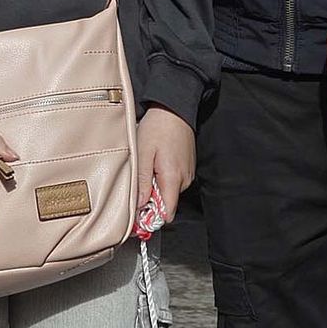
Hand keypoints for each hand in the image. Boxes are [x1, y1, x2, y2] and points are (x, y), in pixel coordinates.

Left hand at [137, 108, 194, 223]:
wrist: (174, 109)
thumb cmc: (157, 128)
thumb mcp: (142, 154)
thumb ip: (142, 182)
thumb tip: (139, 206)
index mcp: (173, 178)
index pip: (167, 213)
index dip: (152, 218)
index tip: (138, 215)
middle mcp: (184, 179)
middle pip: (166, 204)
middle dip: (151, 200)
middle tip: (138, 182)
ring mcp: (188, 173)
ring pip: (169, 192)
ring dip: (156, 186)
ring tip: (148, 166)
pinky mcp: (187, 167)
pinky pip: (173, 181)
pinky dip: (163, 177)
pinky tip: (156, 162)